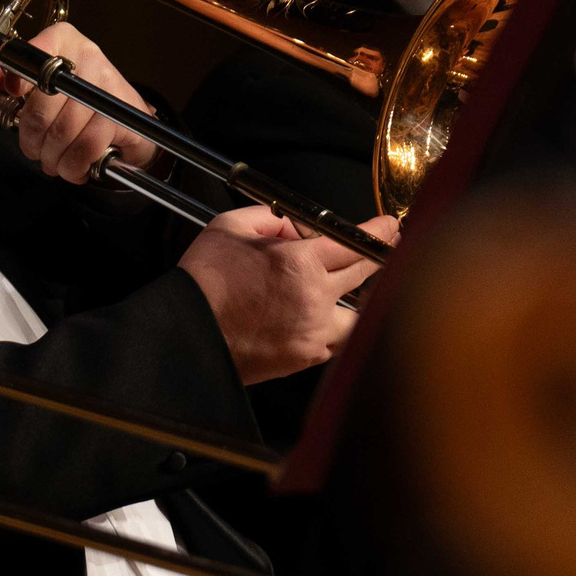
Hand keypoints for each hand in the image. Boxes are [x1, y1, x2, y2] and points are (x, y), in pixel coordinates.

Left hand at [0, 20, 160, 181]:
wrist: (125, 119)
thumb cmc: (67, 99)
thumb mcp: (25, 83)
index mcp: (59, 39)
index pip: (28, 57)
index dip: (16, 83)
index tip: (15, 97)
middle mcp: (85, 54)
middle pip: (42, 105)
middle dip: (32, 138)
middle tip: (34, 148)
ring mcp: (107, 83)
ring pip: (64, 130)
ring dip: (52, 156)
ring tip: (52, 158)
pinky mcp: (123, 112)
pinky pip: (87, 146)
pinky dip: (73, 165)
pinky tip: (72, 164)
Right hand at [178, 206, 396, 382]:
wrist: (186, 335)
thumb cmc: (203, 282)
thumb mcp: (229, 227)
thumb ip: (270, 217)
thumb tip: (296, 225)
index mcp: (298, 263)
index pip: (355, 242)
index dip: (378, 231)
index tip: (388, 225)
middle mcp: (314, 300)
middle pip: (365, 275)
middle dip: (379, 256)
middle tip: (384, 246)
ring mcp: (313, 333)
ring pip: (359, 314)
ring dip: (359, 299)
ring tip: (351, 289)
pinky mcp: (304, 358)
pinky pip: (337, 340)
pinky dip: (336, 327)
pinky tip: (325, 317)